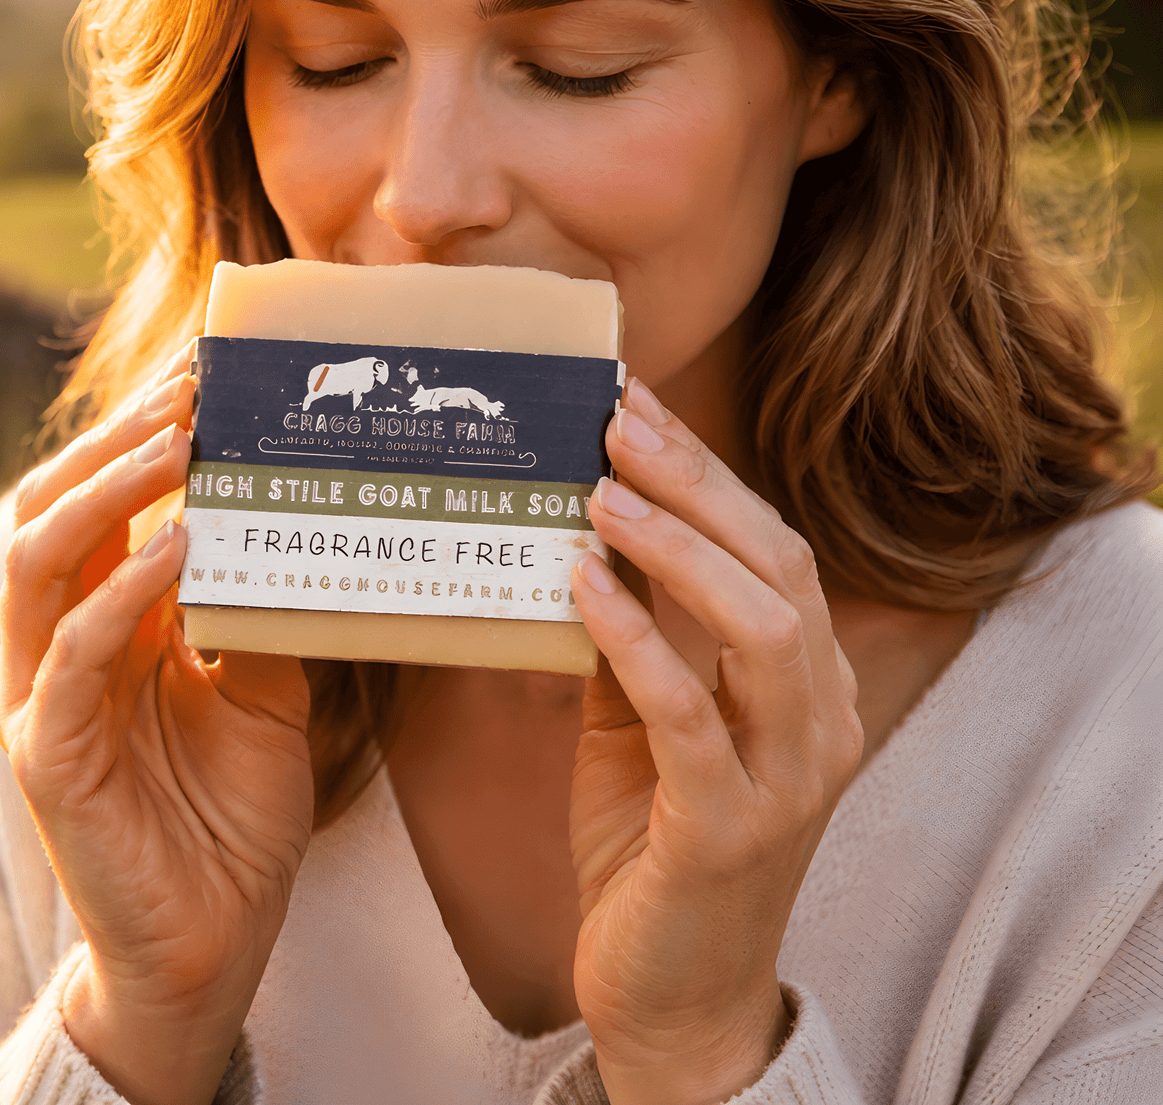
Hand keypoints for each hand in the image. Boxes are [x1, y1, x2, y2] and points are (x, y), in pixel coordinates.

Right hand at [0, 343, 313, 1104]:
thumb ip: (261, 607)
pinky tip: (184, 545)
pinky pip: (75, 648)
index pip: (103, 501)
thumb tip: (303, 519)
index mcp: (107, 623)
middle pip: (56, 505)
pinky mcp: (47, 755)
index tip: (205, 369)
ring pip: (41, 558)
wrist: (211, 941)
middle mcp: (60, 645)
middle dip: (120, 436)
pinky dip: (125, 586)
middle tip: (194, 383)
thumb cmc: (232, 812)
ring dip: (111, 487)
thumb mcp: (266, 687)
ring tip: (182, 438)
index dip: (142, 431)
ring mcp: (43, 697)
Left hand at [567, 378, 863, 1104]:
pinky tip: (584, 583)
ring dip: (678, 548)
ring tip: (601, 489)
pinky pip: (689, 715)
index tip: (635, 406)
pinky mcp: (731, 832)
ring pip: (762, 628)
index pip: (770, 549)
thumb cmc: (654, 842)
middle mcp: (819, 719)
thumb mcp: (641, 722)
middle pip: (779, 567)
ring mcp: (788, 778)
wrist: (673, 995)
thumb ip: (631, 637)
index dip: (706, 472)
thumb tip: (581, 534)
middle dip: (698, 483)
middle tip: (617, 417)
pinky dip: (637, 639)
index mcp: (805, 684)